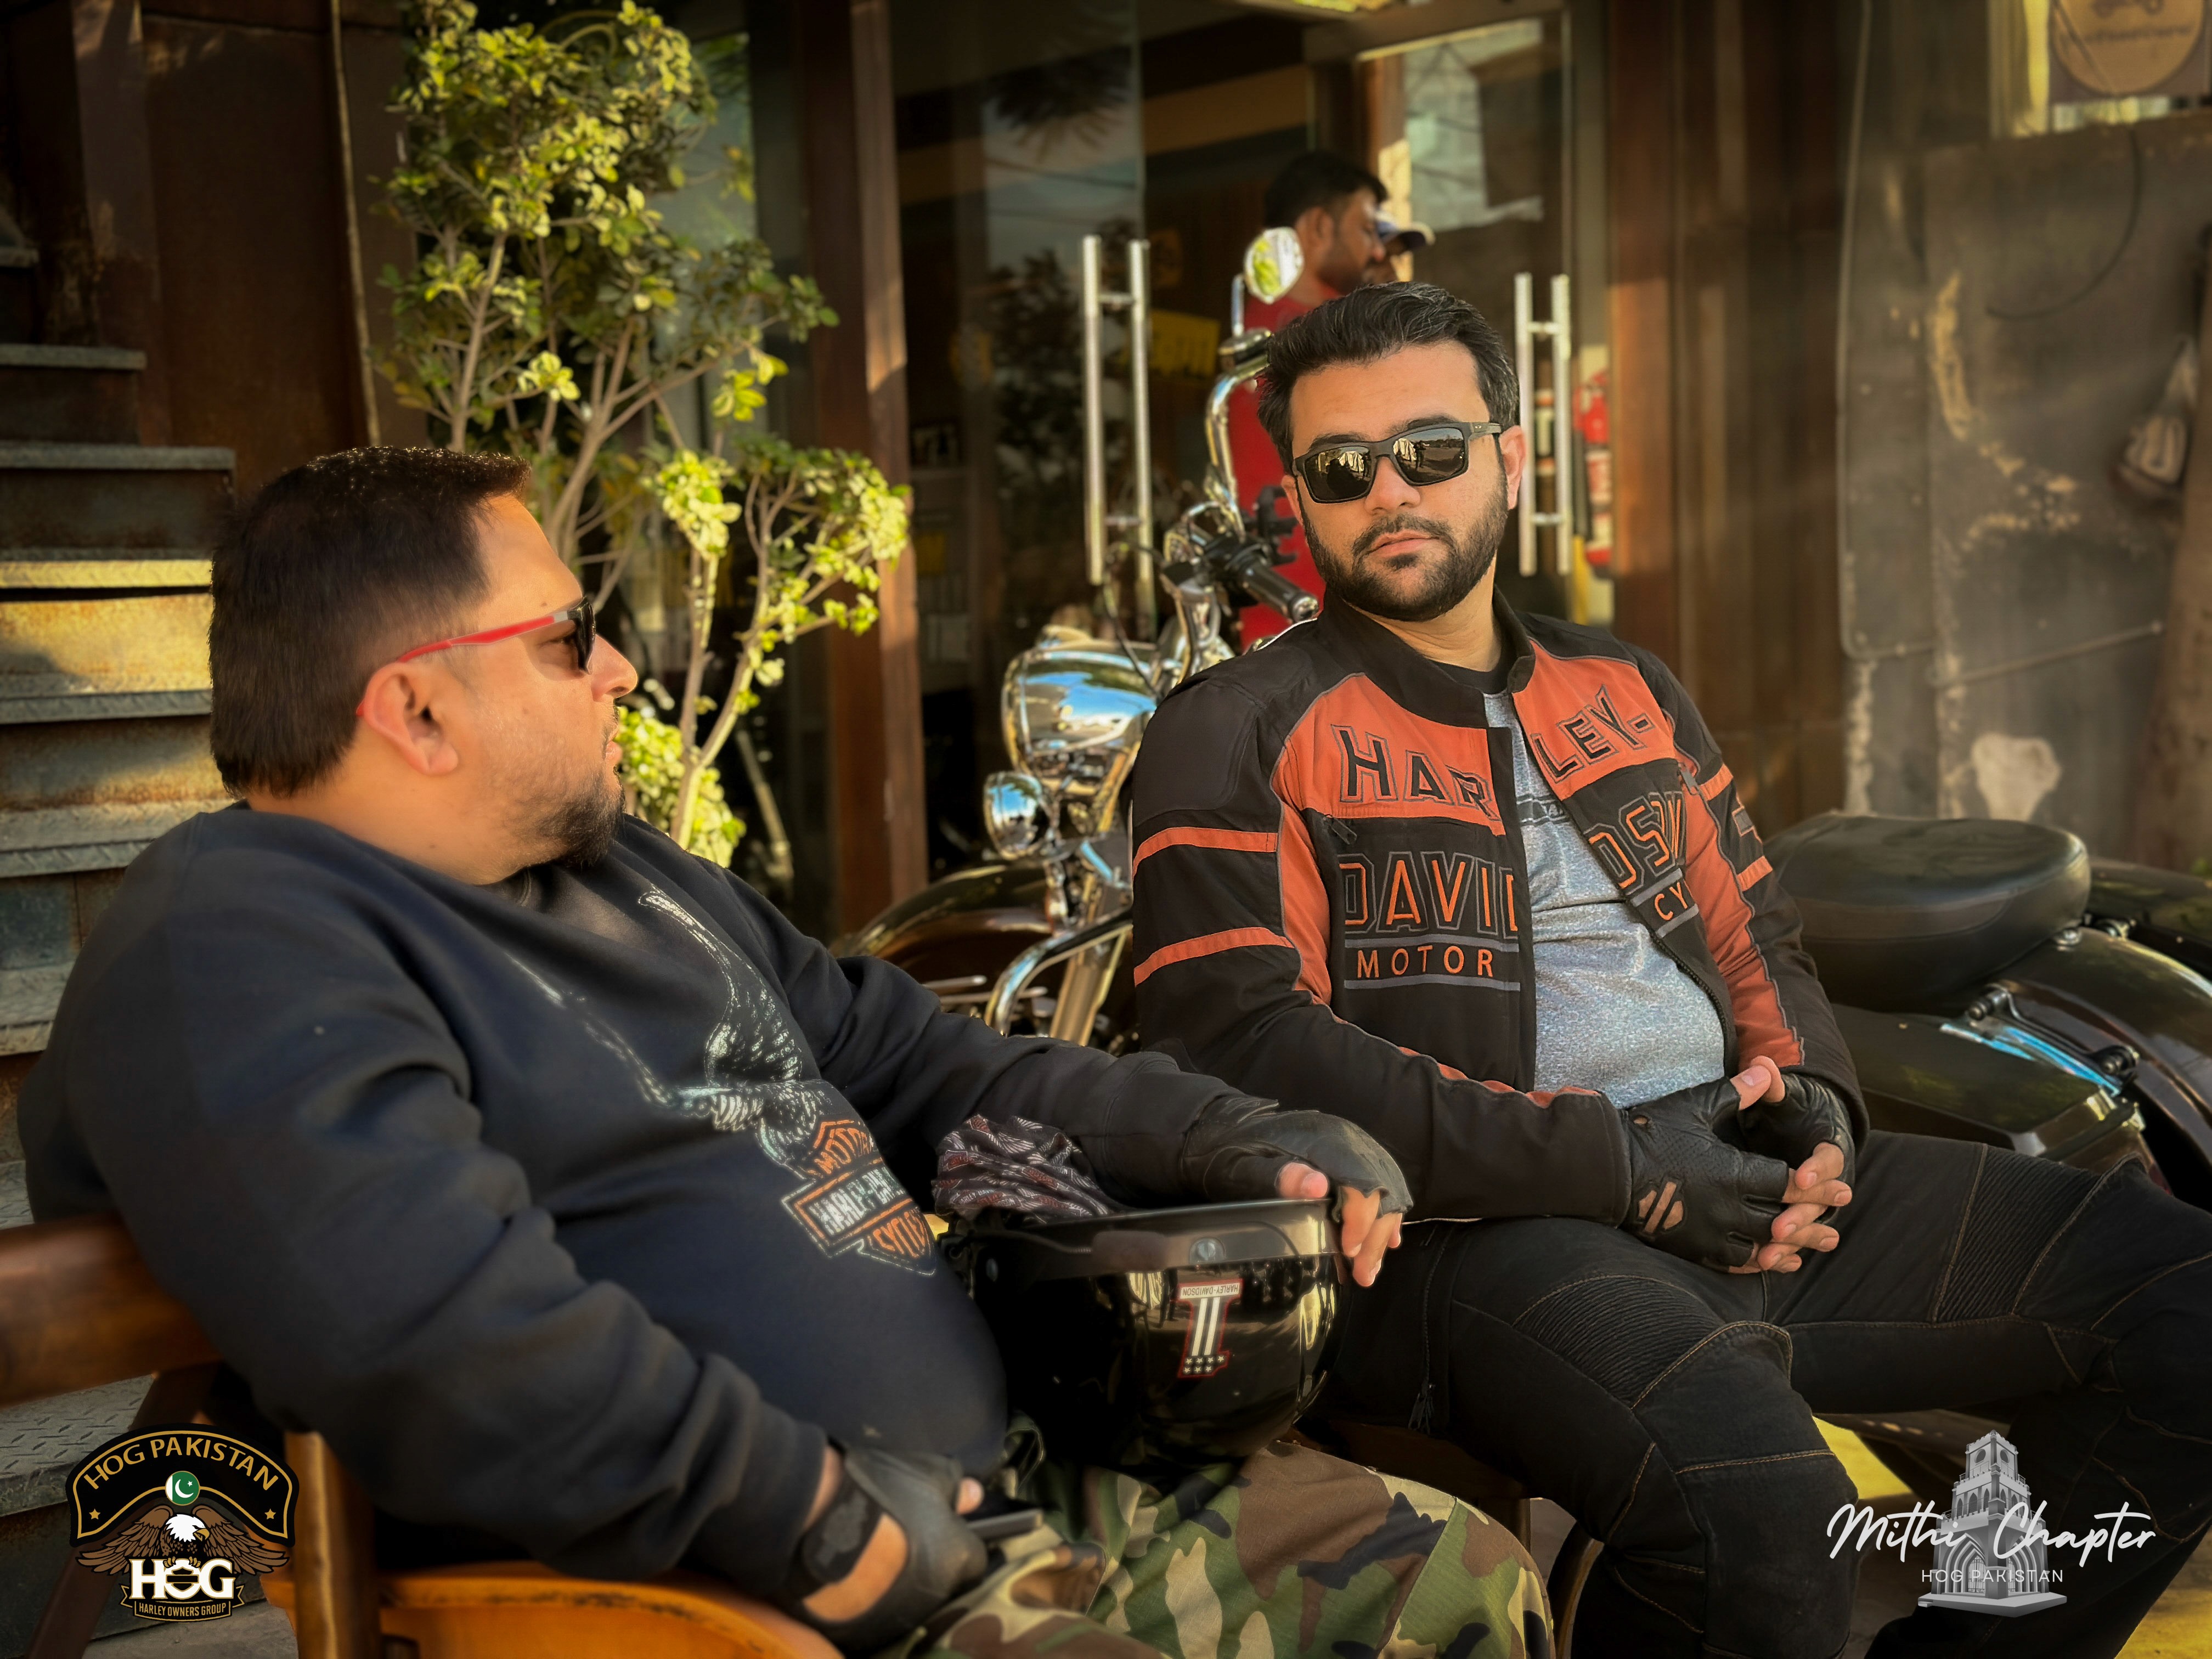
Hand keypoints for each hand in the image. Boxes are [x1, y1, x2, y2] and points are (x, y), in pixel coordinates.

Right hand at [783, 1447, 987, 1646]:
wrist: (813, 1520)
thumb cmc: (877, 1490)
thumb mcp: (926, 1473)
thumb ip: (954, 1487)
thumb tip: (973, 1494)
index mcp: (956, 1560)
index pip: (972, 1560)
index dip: (953, 1543)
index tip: (933, 1530)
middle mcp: (933, 1599)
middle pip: (939, 1585)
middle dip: (924, 1567)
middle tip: (895, 1541)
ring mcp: (896, 1621)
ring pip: (905, 1605)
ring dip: (894, 1587)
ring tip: (865, 1558)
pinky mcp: (859, 1634)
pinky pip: (869, 1619)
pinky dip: (863, 1602)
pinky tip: (845, 1578)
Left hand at [1179, 1098, 1410, 1284]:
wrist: (1224, 1130)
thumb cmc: (1230, 1155)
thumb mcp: (1243, 1168)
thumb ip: (1278, 1175)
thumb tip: (1317, 1184)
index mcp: (1324, 1141)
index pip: (1361, 1182)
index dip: (1361, 1220)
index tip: (1348, 1252)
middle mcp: (1345, 1139)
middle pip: (1379, 1190)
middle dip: (1375, 1236)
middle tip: (1363, 1276)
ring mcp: (1350, 1146)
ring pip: (1384, 1191)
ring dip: (1380, 1232)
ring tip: (1368, 1270)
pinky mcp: (1349, 1156)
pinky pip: (1380, 1185)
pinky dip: (1384, 1214)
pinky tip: (1386, 1241)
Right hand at [1618, 1065, 1849, 1270]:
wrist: (1604, 1169)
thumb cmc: (1649, 1133)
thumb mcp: (1693, 1106)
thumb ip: (1735, 1093)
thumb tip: (1767, 1071)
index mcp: (1733, 1172)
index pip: (1788, 1184)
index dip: (1817, 1187)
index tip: (1843, 1192)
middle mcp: (1727, 1207)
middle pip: (1782, 1221)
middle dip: (1811, 1223)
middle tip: (1835, 1231)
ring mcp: (1709, 1232)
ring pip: (1760, 1247)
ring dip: (1788, 1250)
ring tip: (1808, 1253)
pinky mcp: (1691, 1247)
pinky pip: (1731, 1262)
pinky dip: (1754, 1263)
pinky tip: (1766, 1263)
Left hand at [1730, 1056, 1856, 1268]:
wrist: (1805, 1125)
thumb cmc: (1792, 1109)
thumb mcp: (1784, 1096)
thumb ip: (1774, 1085)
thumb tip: (1763, 1063)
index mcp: (1830, 1144)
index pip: (1830, 1157)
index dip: (1819, 1168)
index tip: (1802, 1176)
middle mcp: (1828, 1177)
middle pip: (1820, 1200)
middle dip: (1801, 1215)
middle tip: (1779, 1228)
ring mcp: (1816, 1199)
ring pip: (1808, 1224)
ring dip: (1791, 1240)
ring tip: (1768, 1257)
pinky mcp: (1800, 1213)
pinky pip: (1796, 1236)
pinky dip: (1784, 1250)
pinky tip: (1766, 1264)